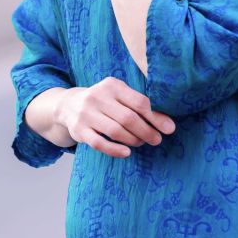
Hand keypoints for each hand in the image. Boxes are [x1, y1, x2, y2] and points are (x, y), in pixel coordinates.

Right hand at [58, 77, 175, 158]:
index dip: (156, 117)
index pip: (139, 102)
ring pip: (115, 131)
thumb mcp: (119, 96)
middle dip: (147, 131)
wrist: (68, 105)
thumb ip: (140, 106)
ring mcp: (86, 114)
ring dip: (133, 140)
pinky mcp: (79, 130)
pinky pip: (99, 143)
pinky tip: (127, 152)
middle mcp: (97, 97)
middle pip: (128, 118)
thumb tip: (168, 124)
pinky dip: (115, 150)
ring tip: (141, 143)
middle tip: (157, 140)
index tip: (168, 129)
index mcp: (112, 85)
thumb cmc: (103, 101)